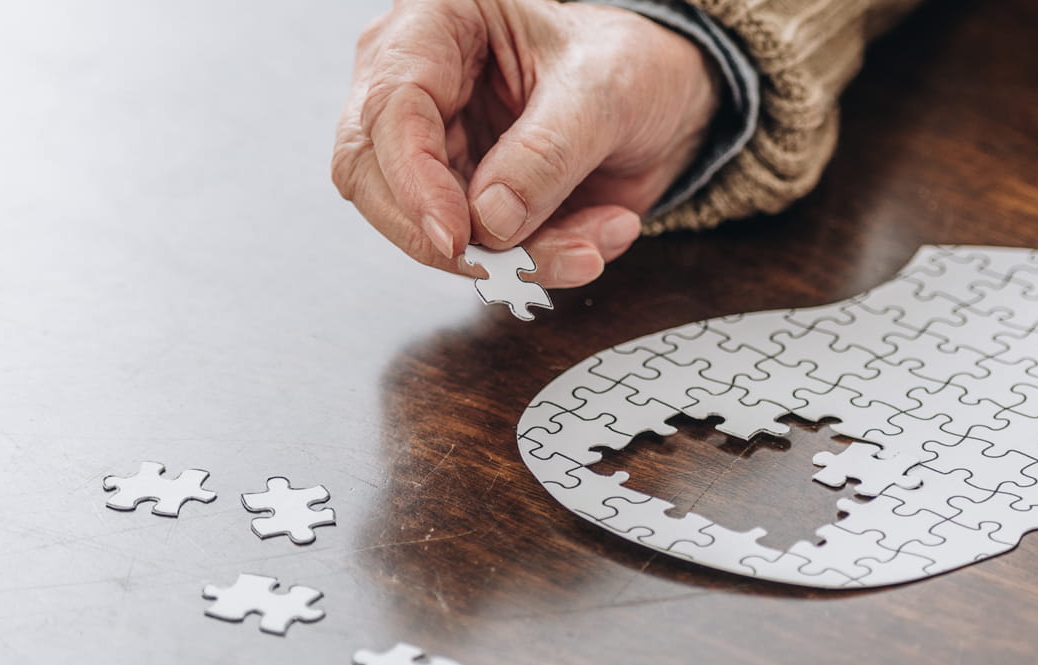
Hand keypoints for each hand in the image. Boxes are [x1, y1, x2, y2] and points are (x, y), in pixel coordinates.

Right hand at [332, 0, 719, 286]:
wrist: (664, 98)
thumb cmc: (627, 64)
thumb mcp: (603, 92)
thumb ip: (547, 153)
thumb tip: (489, 220)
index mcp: (435, 25)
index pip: (389, 108)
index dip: (413, 181)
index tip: (457, 235)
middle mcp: (419, 85)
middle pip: (373, 176)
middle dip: (445, 235)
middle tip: (514, 266)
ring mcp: (435, 147)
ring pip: (427, 228)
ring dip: (513, 257)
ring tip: (591, 246)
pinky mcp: (464, 198)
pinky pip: (479, 251)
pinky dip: (538, 260)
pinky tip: (597, 235)